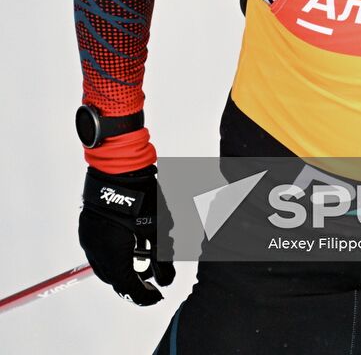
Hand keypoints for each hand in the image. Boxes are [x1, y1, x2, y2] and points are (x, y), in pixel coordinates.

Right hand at [79, 164, 174, 305]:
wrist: (118, 167)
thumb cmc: (141, 196)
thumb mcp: (157, 229)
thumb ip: (161, 257)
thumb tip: (166, 279)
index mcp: (112, 254)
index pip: (127, 285)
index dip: (143, 295)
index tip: (155, 296)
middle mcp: (96, 249)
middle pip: (114, 277)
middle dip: (132, 281)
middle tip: (149, 281)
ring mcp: (90, 236)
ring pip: (106, 263)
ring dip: (124, 265)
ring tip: (143, 261)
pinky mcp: (90, 225)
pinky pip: (101, 248)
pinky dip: (116, 252)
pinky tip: (131, 243)